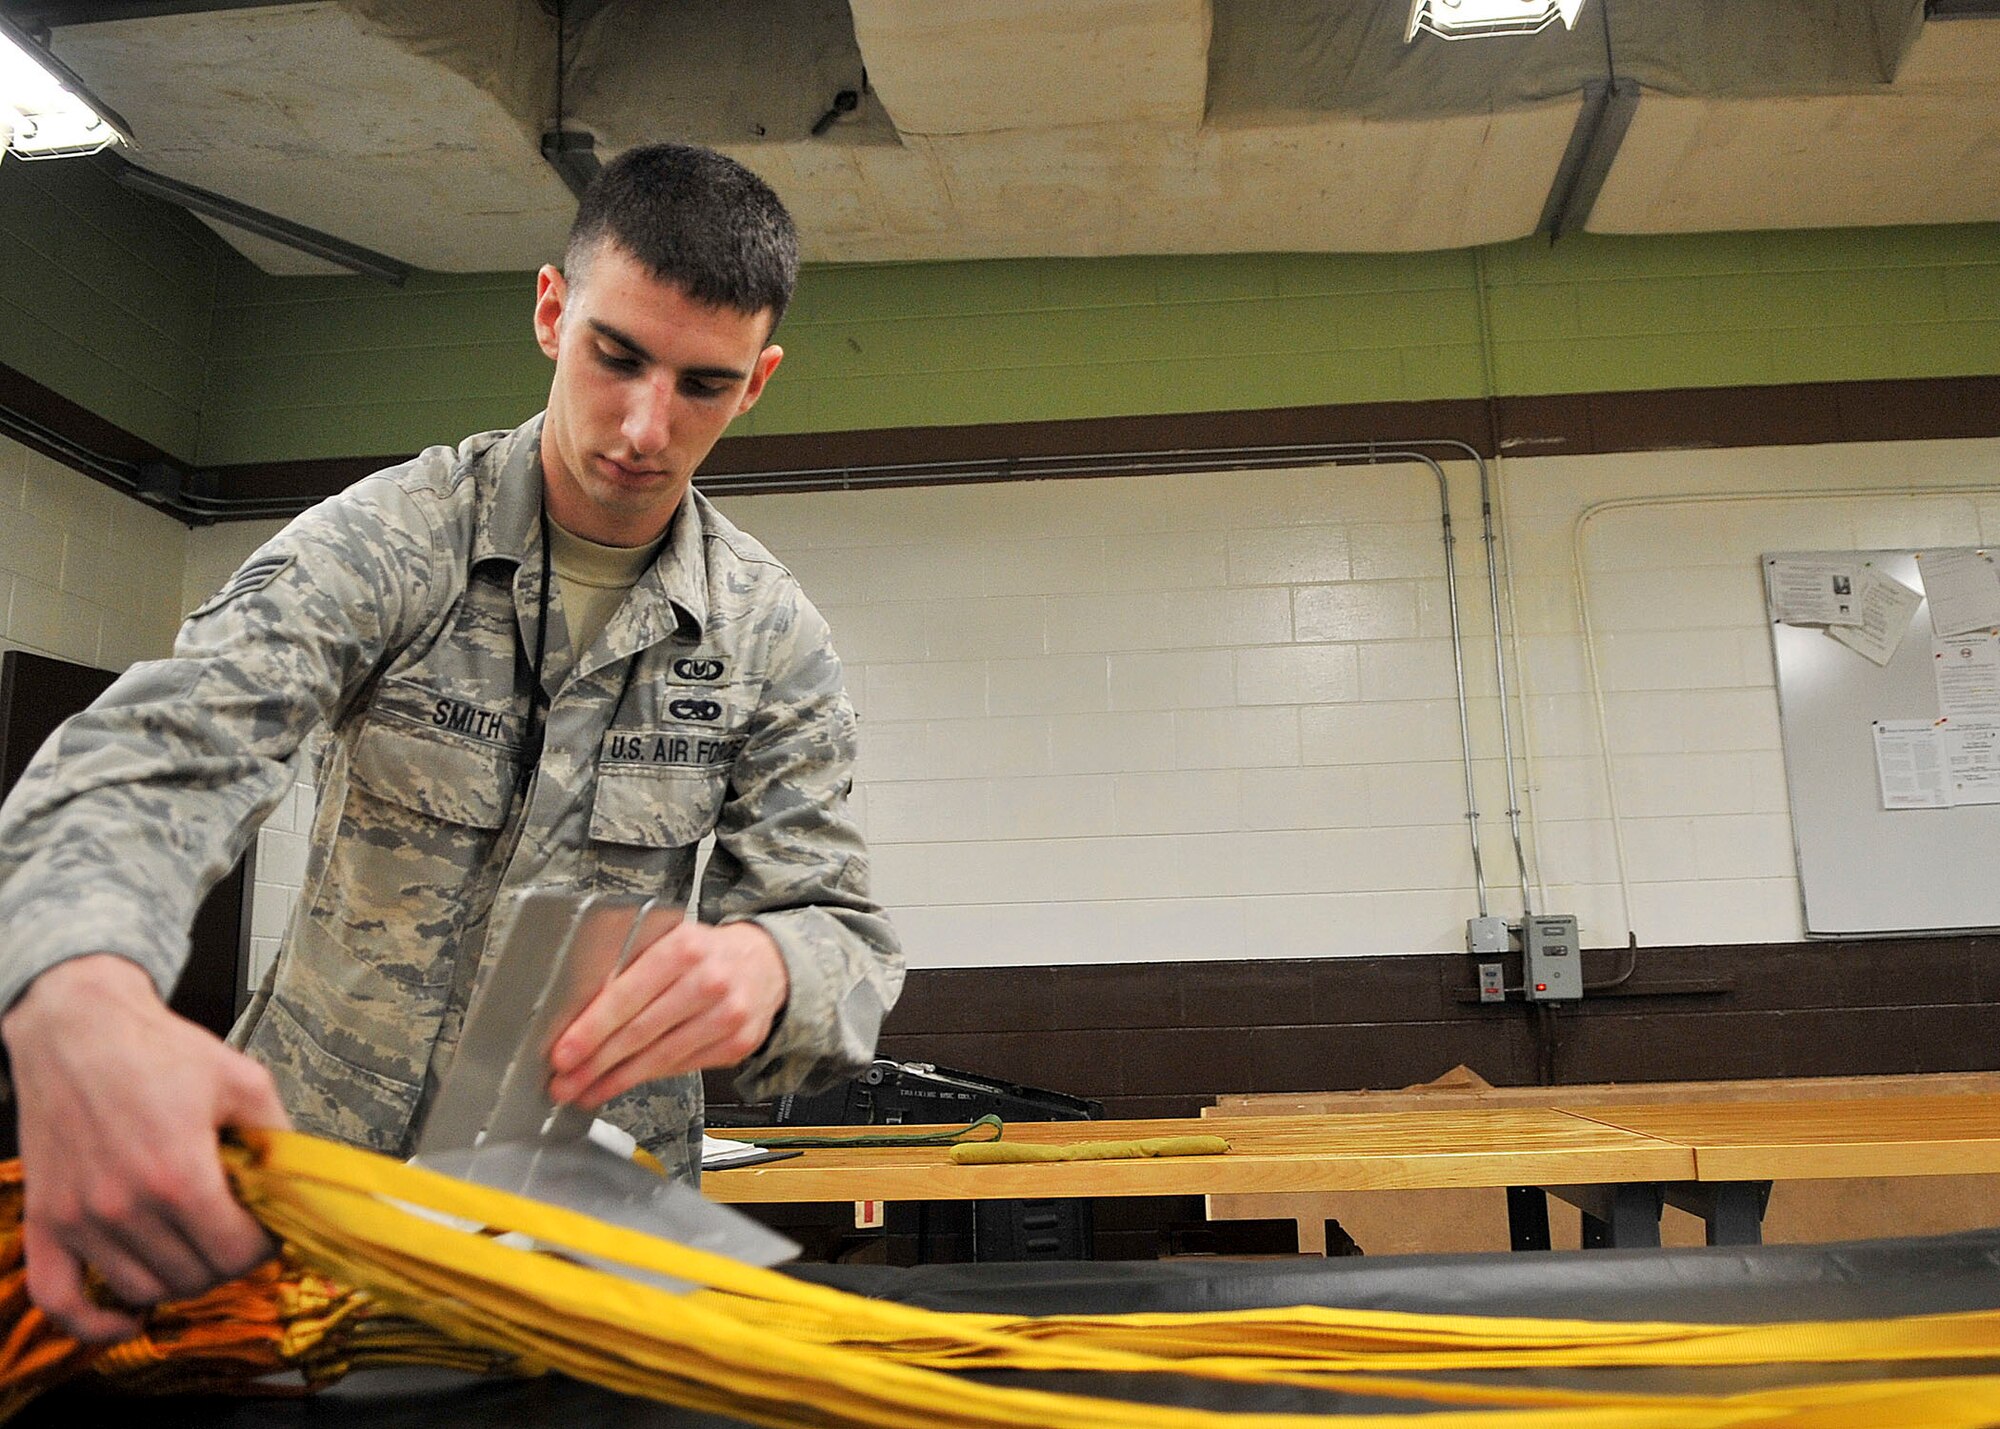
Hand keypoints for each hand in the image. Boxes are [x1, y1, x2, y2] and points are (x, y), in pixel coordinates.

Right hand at [1, 955, 289, 1342]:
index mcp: (179, 1174)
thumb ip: (277, 1141)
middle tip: (237, 1231)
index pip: (237, 1254)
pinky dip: (93, 1322)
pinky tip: (128, 1318)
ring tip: (195, 1246)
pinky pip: (60, 1300)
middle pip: (194, 1277)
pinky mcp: (45, 1221)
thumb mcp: (243, 1081)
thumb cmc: (159, 1051)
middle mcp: (124, 1207)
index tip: (270, 1229)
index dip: (265, 1247)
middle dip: (227, 1260)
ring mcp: (79, 1219)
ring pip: (142, 1290)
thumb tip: (303, 1187)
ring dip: (177, 1279)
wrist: (79, 1030)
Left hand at [548, 920, 787, 1108]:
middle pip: (640, 1032)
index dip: (591, 1029)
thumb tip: (579, 1012)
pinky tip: (623, 1082)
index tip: (563, 1053)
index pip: (627, 994)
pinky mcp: (737, 1044)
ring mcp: (727, 1016)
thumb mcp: (670, 941)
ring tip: (586, 1091)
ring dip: (616, 1079)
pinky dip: (648, 1077)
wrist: (765, 964)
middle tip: (564, 1082)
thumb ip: (632, 968)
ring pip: (660, 1057)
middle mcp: (709, 981)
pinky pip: (681, 1067)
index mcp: (683, 948)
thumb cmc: (706, 954)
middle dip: (595, 1063)